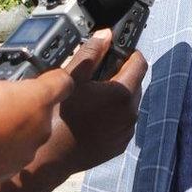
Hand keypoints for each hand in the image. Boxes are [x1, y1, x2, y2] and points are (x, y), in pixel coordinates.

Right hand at [0, 33, 73, 189]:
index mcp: (38, 98)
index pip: (64, 81)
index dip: (57, 75)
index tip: (48, 74)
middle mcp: (41, 124)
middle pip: (45, 108)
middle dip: (30, 102)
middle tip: (9, 96)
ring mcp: (31, 147)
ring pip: (32, 131)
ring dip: (19, 125)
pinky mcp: (17, 165)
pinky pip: (18, 151)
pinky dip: (8, 146)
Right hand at [30, 28, 146, 179]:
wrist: (51, 156)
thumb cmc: (59, 115)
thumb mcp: (72, 78)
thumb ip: (92, 53)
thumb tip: (106, 34)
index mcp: (123, 93)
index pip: (140, 63)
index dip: (129, 53)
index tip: (117, 53)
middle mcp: (131, 113)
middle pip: (136, 83)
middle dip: (122, 75)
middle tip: (99, 76)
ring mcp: (127, 131)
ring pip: (130, 104)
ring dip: (119, 97)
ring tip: (94, 98)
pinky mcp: (121, 144)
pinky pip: (124, 123)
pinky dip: (115, 116)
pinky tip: (93, 117)